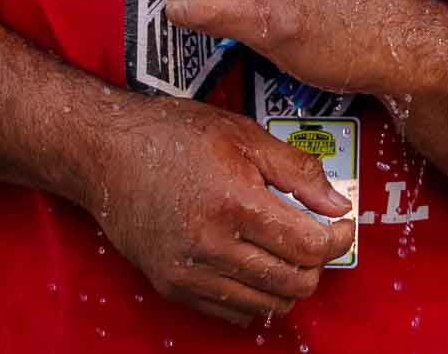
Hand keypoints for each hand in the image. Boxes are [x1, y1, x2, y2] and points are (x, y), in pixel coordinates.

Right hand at [82, 93, 355, 326]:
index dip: (339, 238)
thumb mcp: (245, 135)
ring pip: (268, 304)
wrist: (106, 155)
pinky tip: (255, 261)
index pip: (310, 247)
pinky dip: (256, 294)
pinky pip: (233, 312)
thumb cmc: (172, 136)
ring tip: (284, 245)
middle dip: (318, 261)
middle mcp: (211, 248)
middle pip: (295, 283)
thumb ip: (298, 171)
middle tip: (316, 234)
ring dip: (288, 280)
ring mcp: (190, 273)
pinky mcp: (174, 287)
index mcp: (235, 205)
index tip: (341, 224)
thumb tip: (337, 204)